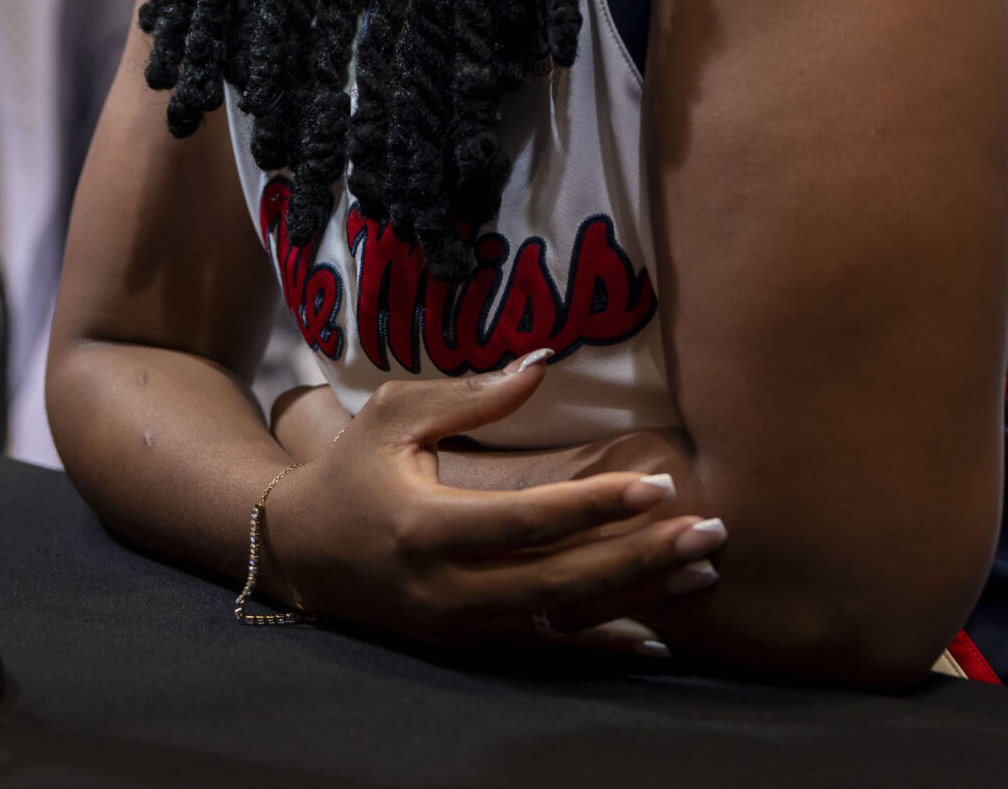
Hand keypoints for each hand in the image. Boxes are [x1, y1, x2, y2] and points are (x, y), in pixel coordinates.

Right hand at [257, 354, 726, 657]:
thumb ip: (470, 395)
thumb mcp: (394, 417)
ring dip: (636, 598)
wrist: (297, 552)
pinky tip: (659, 633)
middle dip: (640, 559)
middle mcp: (444, 588)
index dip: (598, 506)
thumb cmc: (350, 469)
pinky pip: (545, 644)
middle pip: (559, 580)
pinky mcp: (466, 643)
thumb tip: (543, 362)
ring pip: (560, 618)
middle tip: (710, 533)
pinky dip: (603, 640)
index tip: (660, 484)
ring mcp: (457, 625)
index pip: (528, 520)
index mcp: (424, 526)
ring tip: (701, 571)